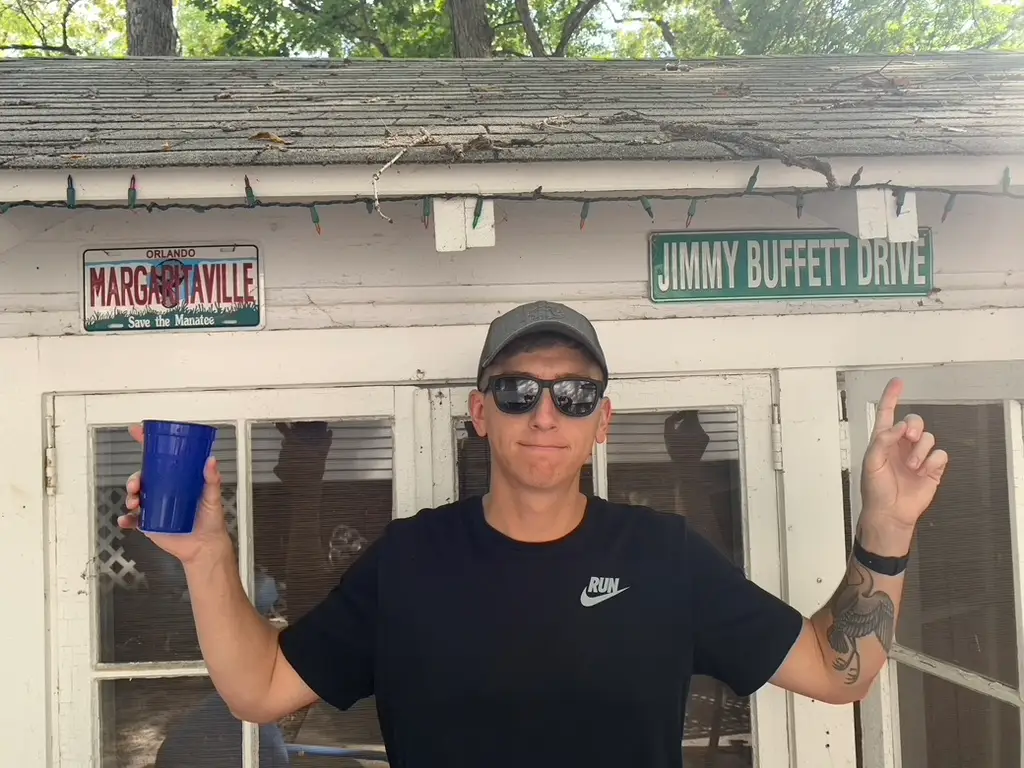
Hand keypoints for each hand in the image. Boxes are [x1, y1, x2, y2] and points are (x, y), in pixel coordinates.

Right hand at [119, 424, 231, 563]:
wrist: (204, 547)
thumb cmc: (210, 519)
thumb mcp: (212, 496)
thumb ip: (212, 479)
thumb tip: (211, 460)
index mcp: (176, 479)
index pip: (159, 458)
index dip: (146, 443)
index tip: (136, 431)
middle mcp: (163, 490)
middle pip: (142, 477)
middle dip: (133, 478)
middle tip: (136, 484)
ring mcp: (154, 506)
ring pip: (134, 496)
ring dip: (129, 496)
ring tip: (134, 503)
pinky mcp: (149, 523)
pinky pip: (132, 519)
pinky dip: (126, 519)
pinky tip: (126, 520)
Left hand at [273, 421, 332, 483]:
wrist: (306, 488)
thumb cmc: (315, 470)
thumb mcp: (323, 454)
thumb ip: (326, 442)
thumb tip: (330, 431)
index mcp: (294, 443)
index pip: (284, 430)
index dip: (281, 425)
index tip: (277, 422)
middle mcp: (285, 450)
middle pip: (286, 442)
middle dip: (291, 443)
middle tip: (299, 447)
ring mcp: (280, 460)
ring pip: (284, 454)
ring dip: (290, 455)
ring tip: (299, 462)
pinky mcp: (278, 469)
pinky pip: (280, 465)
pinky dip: (285, 467)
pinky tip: (293, 471)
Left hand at [860, 378, 948, 532]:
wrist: (891, 513)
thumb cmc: (876, 490)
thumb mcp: (871, 463)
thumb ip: (882, 441)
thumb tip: (898, 427)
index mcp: (883, 441)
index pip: (887, 413)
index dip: (892, 396)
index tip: (897, 382)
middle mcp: (900, 445)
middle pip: (914, 421)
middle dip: (914, 426)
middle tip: (909, 438)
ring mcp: (917, 456)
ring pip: (928, 438)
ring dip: (920, 451)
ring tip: (912, 466)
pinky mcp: (932, 468)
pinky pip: (940, 454)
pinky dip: (933, 462)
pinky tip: (923, 472)